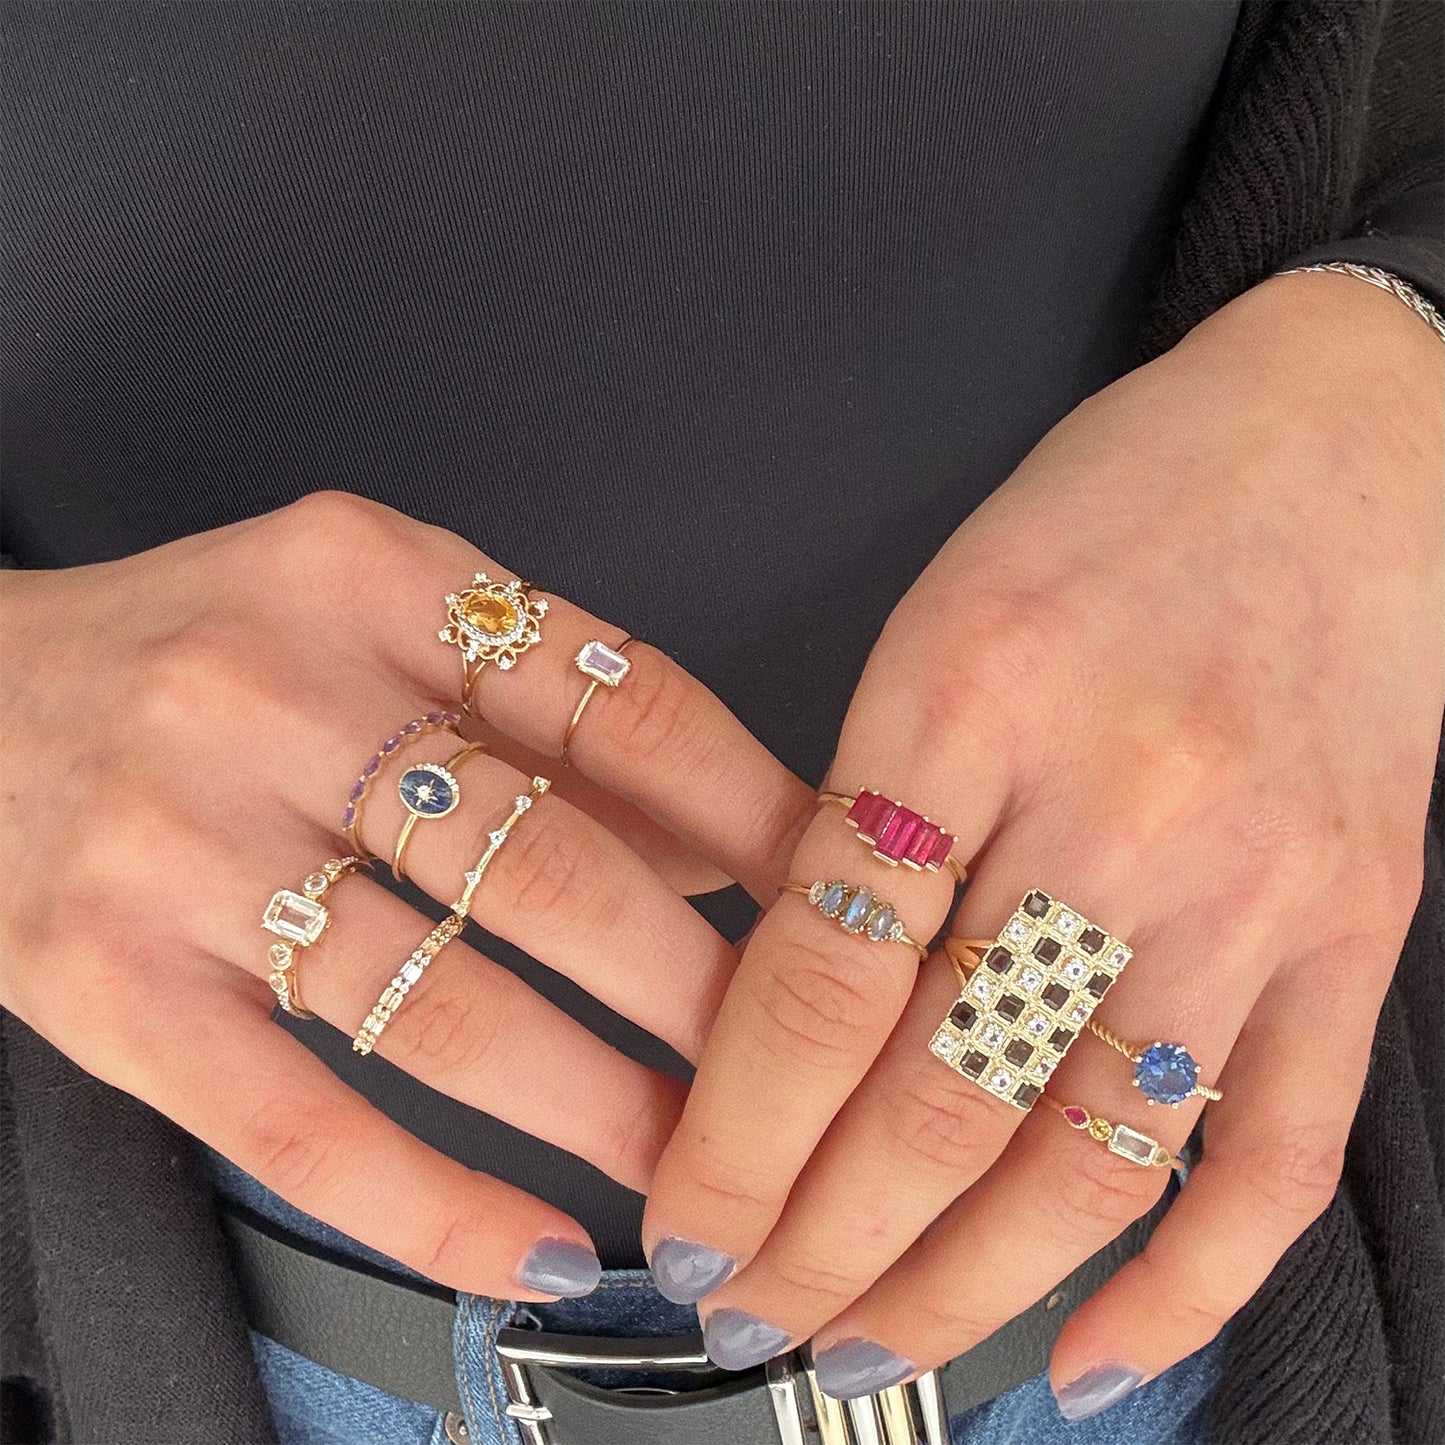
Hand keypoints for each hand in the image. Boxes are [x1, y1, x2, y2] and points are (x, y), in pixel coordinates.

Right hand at [0, 492, 811, 1297]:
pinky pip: (300, 1121)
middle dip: (702, 989)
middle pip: (550, 866)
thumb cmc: (202, 654)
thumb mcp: (374, 613)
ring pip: (445, 1005)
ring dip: (601, 1106)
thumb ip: (545, 710)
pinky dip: (435, 1202)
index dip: (755, 817)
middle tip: (795, 1063)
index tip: (838, 901)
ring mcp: (182, 846)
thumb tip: (728, 839)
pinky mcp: (110, 984)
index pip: (619, 702)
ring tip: (697, 1164)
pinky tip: (532, 1243)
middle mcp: (272, 698)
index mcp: (369, 580)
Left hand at [641, 272, 1442, 1413]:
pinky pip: (1274, 1149)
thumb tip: (767, 1006)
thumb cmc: (1108, 517)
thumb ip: (861, 808)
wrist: (1339, 447)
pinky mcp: (1356, 931)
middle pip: (943, 1093)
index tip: (683, 1221)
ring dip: (964, 1288)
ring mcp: (1254, 881)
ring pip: (1091, 1151)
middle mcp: (1119, 800)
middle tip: (748, 1318)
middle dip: (823, 1241)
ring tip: (870, 1356)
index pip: (822, 977)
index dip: (736, 1134)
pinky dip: (1187, 1284)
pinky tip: (1093, 1359)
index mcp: (969, 693)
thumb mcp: (936, 617)